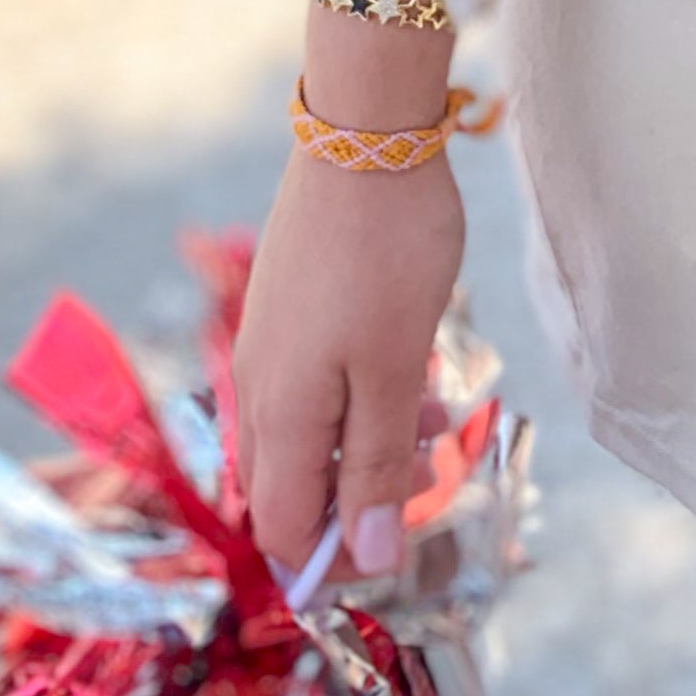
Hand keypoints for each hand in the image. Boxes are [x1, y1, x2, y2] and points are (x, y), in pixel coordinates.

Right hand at [230, 146, 464, 583]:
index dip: (331, 563)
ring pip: (310, 434)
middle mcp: (258, 387)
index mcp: (278, 415)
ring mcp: (269, 345)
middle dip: (357, 503)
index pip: (280, 529)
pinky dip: (362, 399)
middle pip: (291, 487)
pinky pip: (316, 386)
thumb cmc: (386, 251)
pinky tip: (413, 371)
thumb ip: (375, 465)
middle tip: (429, 474)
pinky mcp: (289, 309)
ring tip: (437, 419)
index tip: (393, 556)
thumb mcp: (395, 367)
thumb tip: (364, 557)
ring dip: (368, 446)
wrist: (363, 132)